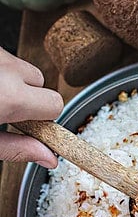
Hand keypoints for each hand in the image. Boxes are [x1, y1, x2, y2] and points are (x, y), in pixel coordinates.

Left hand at [0, 47, 62, 167]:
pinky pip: (4, 58)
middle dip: (26, 96)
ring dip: (10, 80)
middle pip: (39, 81)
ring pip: (20, 67)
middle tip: (2, 110)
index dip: (45, 117)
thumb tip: (49, 157)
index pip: (55, 104)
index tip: (37, 125)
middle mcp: (5, 67)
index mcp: (9, 96)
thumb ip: (17, 148)